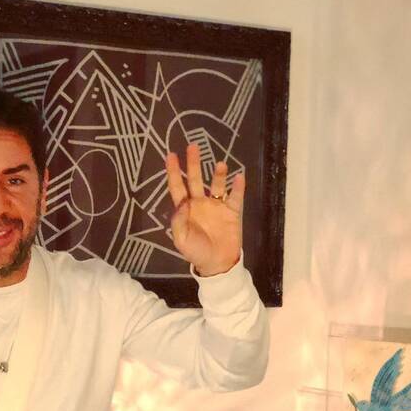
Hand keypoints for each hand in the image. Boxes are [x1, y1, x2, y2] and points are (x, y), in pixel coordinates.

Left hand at [166, 143, 243, 275]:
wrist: (217, 264)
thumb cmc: (196, 252)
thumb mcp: (182, 239)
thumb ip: (179, 221)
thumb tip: (181, 203)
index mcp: (186, 209)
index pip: (178, 186)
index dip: (174, 172)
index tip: (171, 155)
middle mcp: (200, 203)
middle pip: (196, 179)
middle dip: (194, 163)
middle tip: (192, 146)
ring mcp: (216, 206)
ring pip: (217, 184)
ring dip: (218, 174)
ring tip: (220, 165)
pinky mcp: (231, 212)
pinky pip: (235, 196)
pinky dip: (238, 187)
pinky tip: (239, 176)